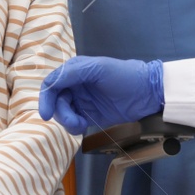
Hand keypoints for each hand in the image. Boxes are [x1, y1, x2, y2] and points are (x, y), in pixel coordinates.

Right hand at [38, 56, 163, 134]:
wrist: (148, 93)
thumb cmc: (124, 76)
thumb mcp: (98, 68)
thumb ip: (73, 73)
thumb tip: (50, 83)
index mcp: (75, 71)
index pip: (51, 84)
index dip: (45, 98)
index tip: (46, 114)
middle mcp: (75, 85)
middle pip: (56, 101)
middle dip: (61, 113)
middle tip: (74, 122)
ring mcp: (83, 101)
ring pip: (64, 113)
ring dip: (68, 121)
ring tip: (81, 125)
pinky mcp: (91, 115)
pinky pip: (75, 122)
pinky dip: (75, 126)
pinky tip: (85, 126)